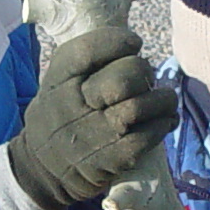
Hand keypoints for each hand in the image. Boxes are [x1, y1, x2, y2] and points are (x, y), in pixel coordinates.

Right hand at [5, 25, 176, 209]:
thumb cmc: (62, 113)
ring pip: (139, 107)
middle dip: (143, 71)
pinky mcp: (111, 160)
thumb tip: (134, 45)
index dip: (118, 41)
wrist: (44, 167)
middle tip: (147, 77)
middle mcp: (71, 108)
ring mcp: (92, 136)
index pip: (87, 51)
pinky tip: (165, 119)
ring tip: (166, 98)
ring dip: (163, 99)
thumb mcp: (58, 81)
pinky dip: (163, 124)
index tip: (134, 43)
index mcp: (58, 81)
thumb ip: (87, 60)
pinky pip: (148, 136)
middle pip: (121, 79)